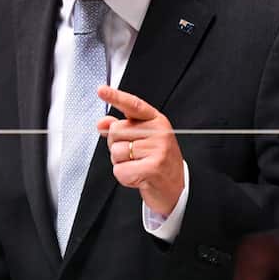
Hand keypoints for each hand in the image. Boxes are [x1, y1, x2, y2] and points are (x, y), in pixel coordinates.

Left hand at [98, 86, 184, 216]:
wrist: (177, 189)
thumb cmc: (158, 162)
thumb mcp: (142, 141)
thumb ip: (122, 129)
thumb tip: (102, 123)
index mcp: (156, 121)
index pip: (133, 105)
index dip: (116, 97)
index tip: (101, 90)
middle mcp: (159, 132)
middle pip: (116, 131)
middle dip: (117, 146)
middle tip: (133, 156)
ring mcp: (158, 149)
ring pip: (116, 152)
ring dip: (121, 164)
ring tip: (138, 166)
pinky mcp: (153, 168)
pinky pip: (120, 170)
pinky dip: (124, 177)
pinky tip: (138, 178)